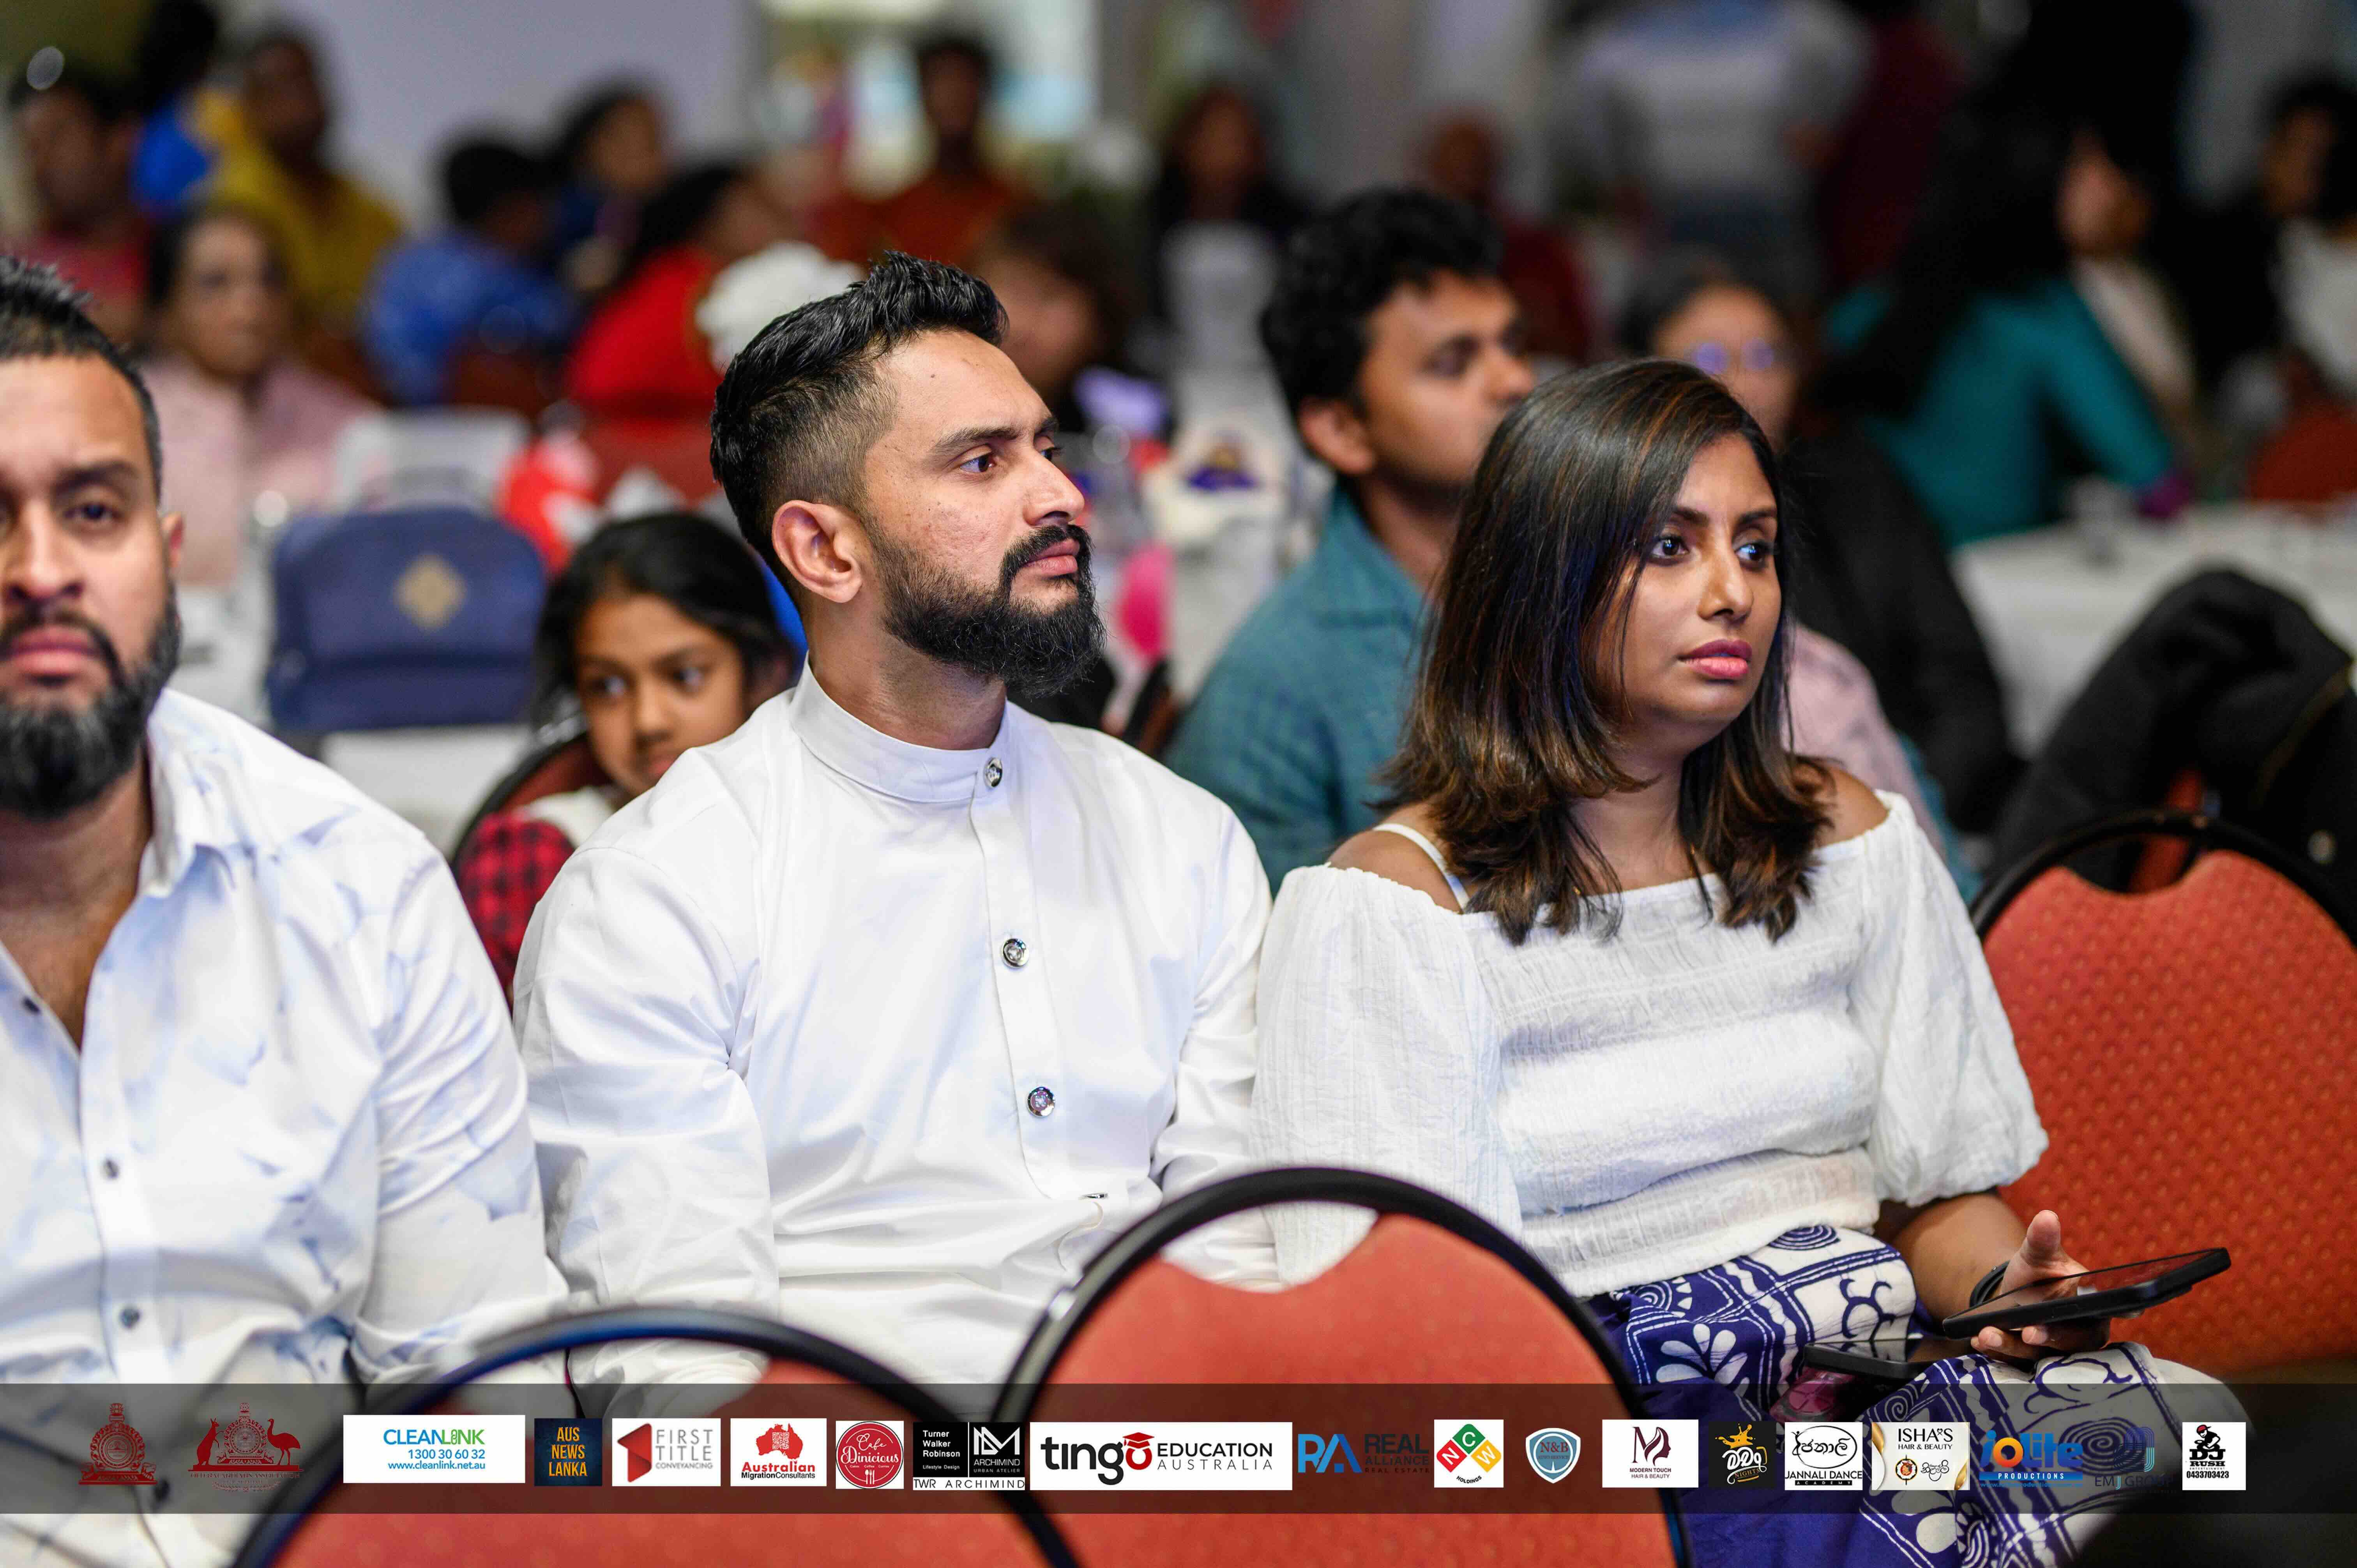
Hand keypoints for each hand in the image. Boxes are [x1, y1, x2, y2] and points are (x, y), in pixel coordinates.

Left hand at [1969, 1210, 2121, 1359]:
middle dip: (2051, 1338)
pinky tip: (1979, 1341)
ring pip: (2040, 1357)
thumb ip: (2042, 1241)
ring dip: (2012, 1347)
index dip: (2113, 1315)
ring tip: (1987, 1334)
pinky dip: (1996, 1354)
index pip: (2107, 1315)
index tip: (2109, 1316)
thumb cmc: (2037, 1276)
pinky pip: (2015, 1365)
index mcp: (2095, 1310)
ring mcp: (2056, 1355)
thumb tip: (2047, 1217)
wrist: (2012, 1297)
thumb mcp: (2037, 1257)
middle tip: (2029, 1332)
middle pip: (2073, 1343)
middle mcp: (2081, 1337)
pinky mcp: (2031, 1365)